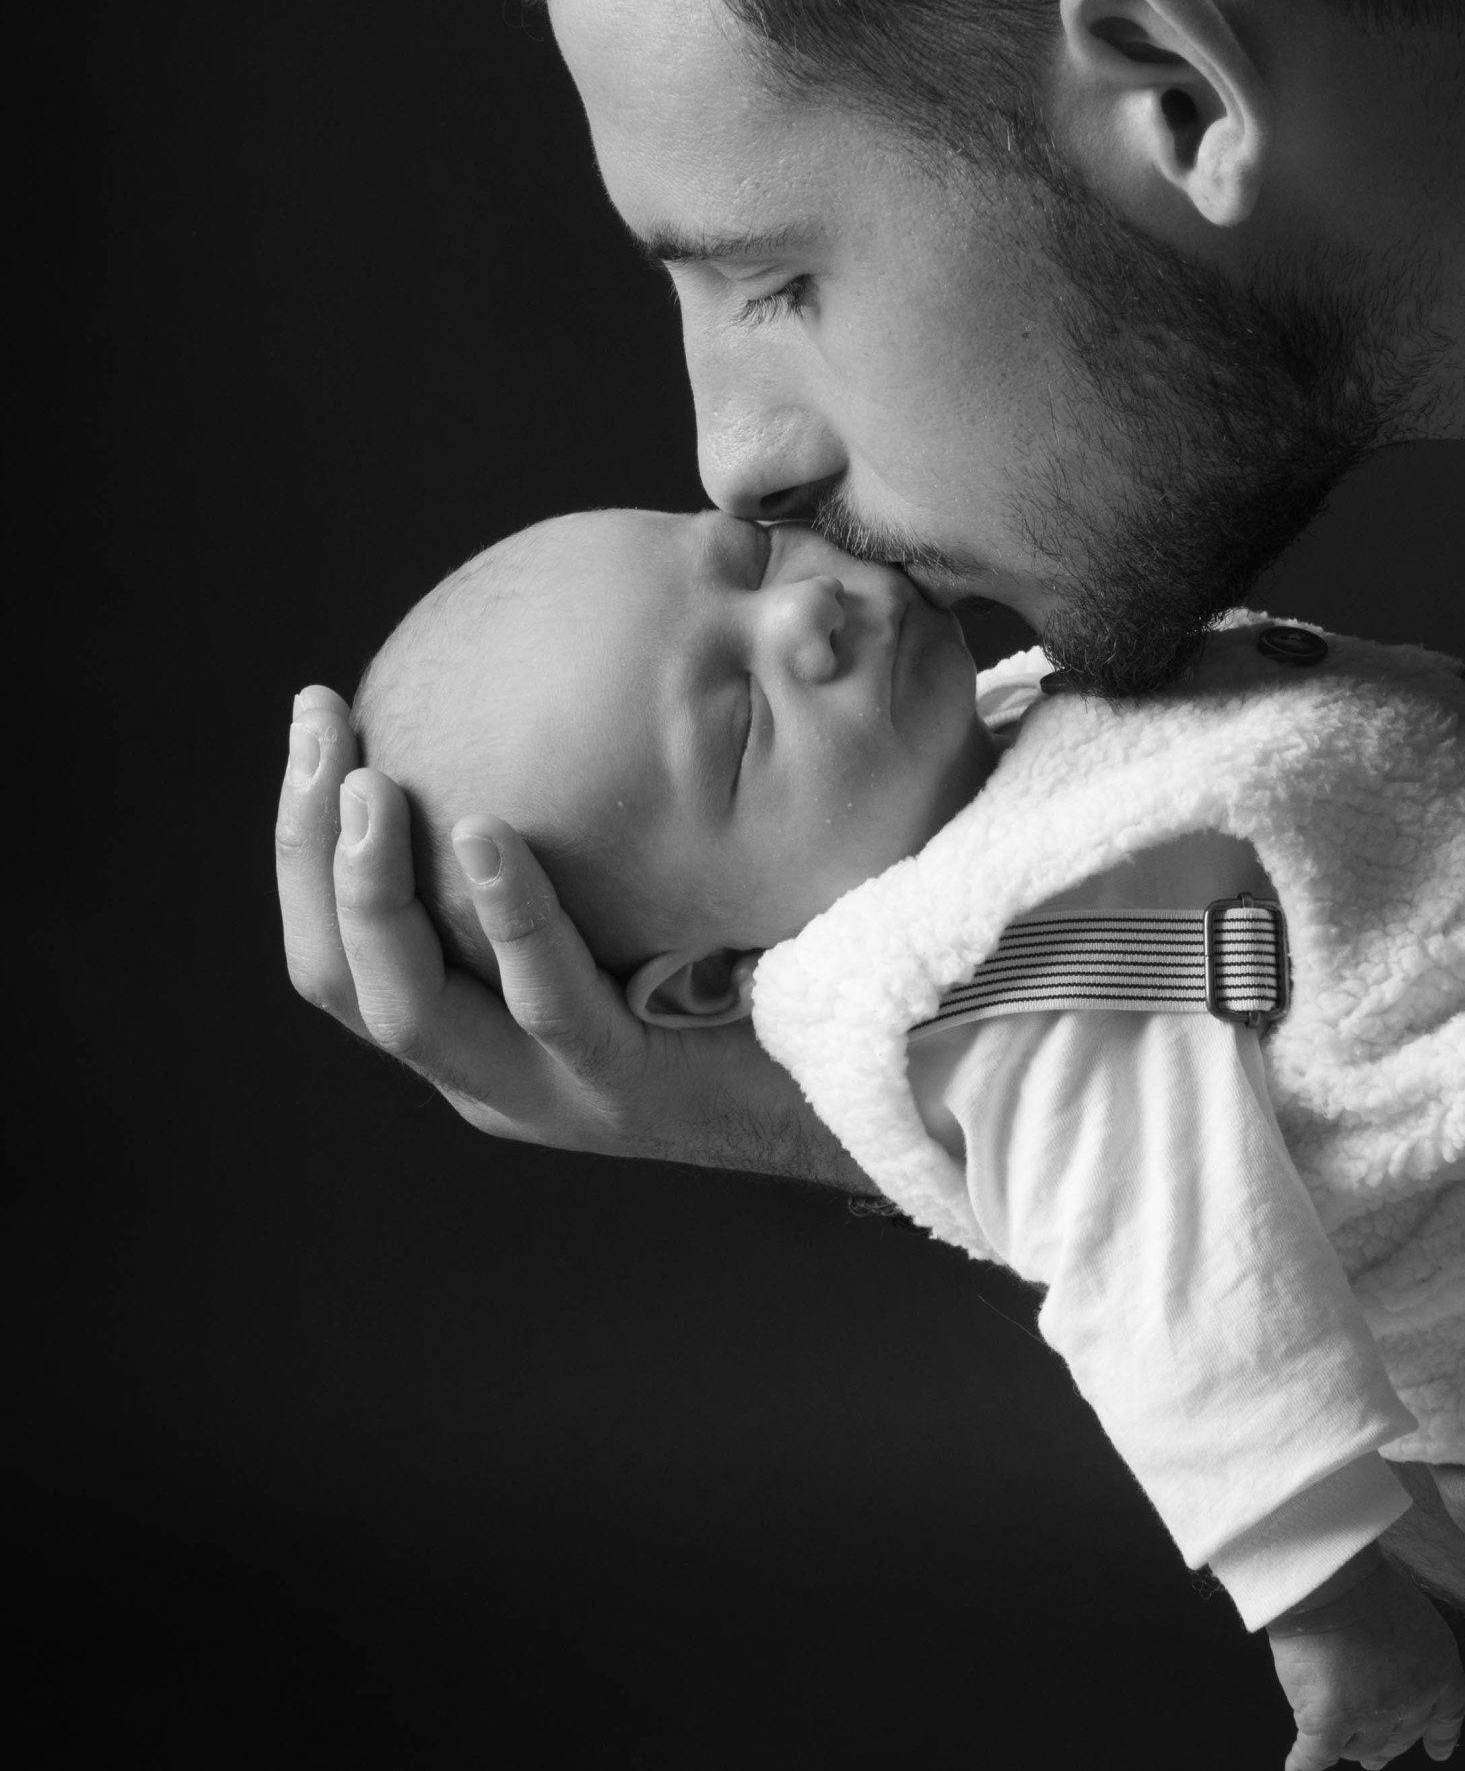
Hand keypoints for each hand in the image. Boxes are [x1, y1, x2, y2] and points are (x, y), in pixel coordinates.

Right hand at [275, 686, 866, 1184]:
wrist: (855, 1096)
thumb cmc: (745, 977)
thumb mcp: (629, 905)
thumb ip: (575, 838)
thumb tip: (550, 674)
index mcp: (467, 1030)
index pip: (331, 946)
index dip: (302, 838)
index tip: (315, 721)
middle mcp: (482, 1072)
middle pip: (337, 975)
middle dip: (309, 848)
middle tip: (322, 733)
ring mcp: (547, 1090)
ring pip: (408, 1006)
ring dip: (375, 889)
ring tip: (372, 786)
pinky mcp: (626, 1086)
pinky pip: (547, 999)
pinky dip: (508, 916)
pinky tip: (488, 837)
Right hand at [1266, 1553, 1464, 1770]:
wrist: (1332, 1580)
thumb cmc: (1366, 1580)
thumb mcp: (1410, 1612)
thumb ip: (1408, 1648)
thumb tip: (1389, 1657)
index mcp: (1438, 1667)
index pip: (1448, 1712)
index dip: (1441, 1735)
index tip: (1439, 1752)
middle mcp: (1411, 1699)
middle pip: (1401, 1737)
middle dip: (1387, 1748)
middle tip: (1373, 1757)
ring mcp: (1371, 1715)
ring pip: (1359, 1746)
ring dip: (1347, 1747)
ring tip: (1335, 1746)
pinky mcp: (1330, 1722)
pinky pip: (1316, 1753)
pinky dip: (1305, 1761)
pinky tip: (1297, 1768)